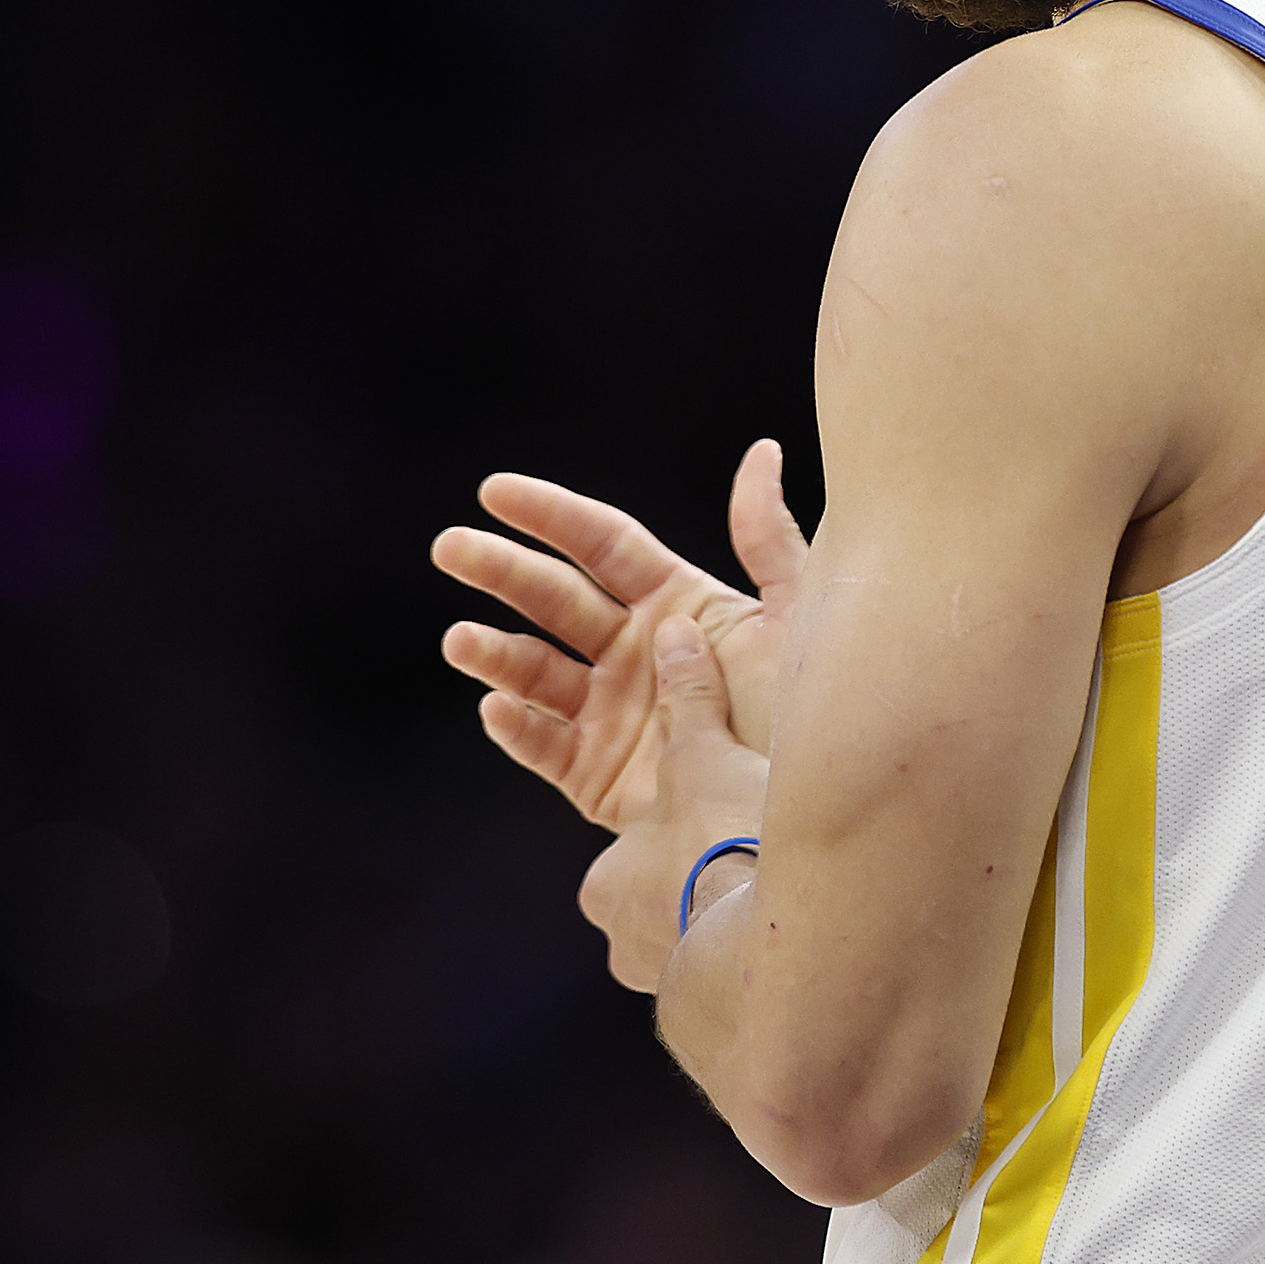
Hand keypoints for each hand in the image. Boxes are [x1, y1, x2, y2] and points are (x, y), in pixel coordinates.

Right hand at [433, 438, 804, 830]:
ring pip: (537, 671)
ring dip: (495, 652)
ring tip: (461, 640)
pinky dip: (517, 729)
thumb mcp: (800, 618)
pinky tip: (497, 707)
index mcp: (678, 604)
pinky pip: (545, 748)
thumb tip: (762, 452)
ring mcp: (612, 713)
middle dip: (501, 570)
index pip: (603, 544)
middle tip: (450, 546)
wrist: (806, 811)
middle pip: (554, 599)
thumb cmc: (813, 711)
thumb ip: (770, 540)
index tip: (496, 490)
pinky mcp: (598, 776)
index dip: (551, 515)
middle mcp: (635, 653)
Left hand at [579, 616, 769, 991]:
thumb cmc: (725, 844)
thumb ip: (692, 702)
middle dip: (696, 885)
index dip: (675, 834)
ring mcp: (669, 988)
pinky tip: (794, 939)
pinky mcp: (716, 1022)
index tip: (714, 825)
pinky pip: (732, 981)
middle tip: (748, 858)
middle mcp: (624, 946)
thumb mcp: (708, 758)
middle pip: (656, 908)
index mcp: (609, 886)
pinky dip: (755, 960)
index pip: (631, 857)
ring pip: (694, 950)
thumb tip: (675, 632)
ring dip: (728, 927)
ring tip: (778, 899)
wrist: (768, 949)